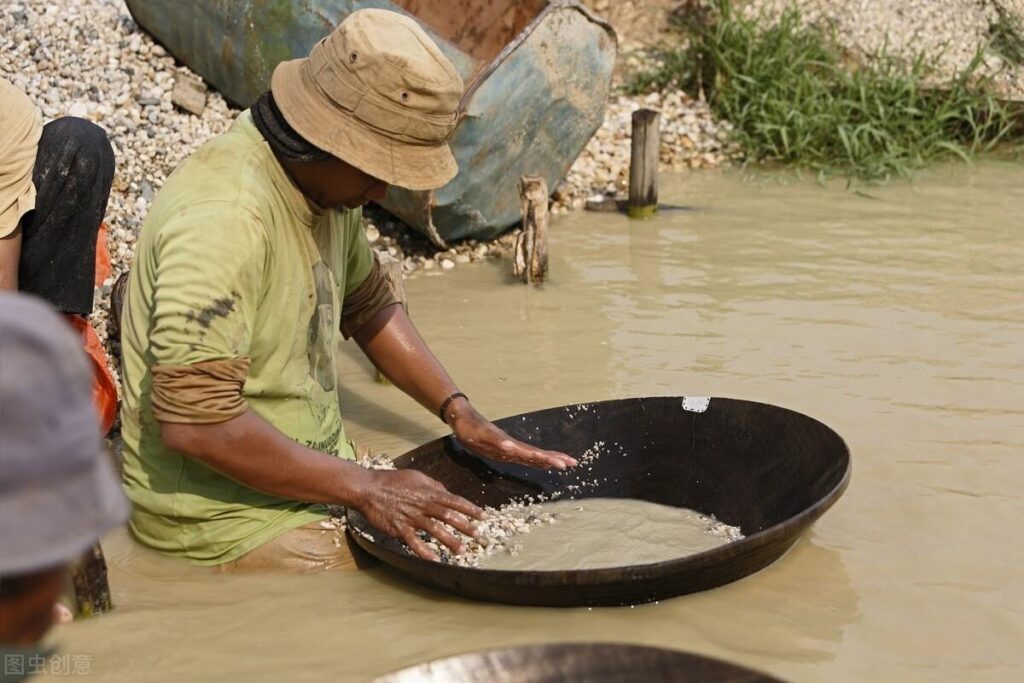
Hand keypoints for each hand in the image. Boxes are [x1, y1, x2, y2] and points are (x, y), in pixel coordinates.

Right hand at [354, 469, 484, 560]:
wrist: (368, 488)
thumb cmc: (392, 481)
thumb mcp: (417, 477)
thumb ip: (433, 485)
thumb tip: (446, 492)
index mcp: (428, 492)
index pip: (454, 500)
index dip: (470, 509)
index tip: (483, 516)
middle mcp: (422, 505)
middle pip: (448, 516)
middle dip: (465, 526)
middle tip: (479, 536)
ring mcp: (411, 517)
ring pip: (434, 529)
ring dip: (449, 541)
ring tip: (462, 550)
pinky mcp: (399, 528)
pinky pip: (414, 542)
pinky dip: (424, 552)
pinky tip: (435, 561)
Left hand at [447, 400, 577, 469]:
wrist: (461, 419)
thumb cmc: (469, 428)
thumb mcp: (480, 436)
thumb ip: (496, 441)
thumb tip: (511, 446)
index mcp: (509, 445)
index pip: (533, 454)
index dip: (548, 459)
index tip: (563, 463)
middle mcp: (512, 446)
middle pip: (537, 454)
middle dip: (554, 459)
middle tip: (572, 463)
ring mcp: (508, 447)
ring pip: (532, 454)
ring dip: (547, 459)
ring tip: (563, 463)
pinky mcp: (503, 447)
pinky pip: (522, 454)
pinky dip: (534, 459)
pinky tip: (541, 461)